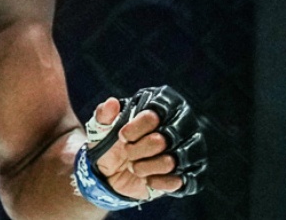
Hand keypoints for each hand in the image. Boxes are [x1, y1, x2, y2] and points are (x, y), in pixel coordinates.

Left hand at [73, 86, 206, 208]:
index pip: (153, 115)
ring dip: (144, 167)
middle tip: (127, 152)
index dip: (136, 128)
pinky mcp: (184, 176)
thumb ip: (104, 114)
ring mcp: (184, 153)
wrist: (111, 174)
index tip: (122, 136)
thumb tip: (111, 103)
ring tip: (135, 166)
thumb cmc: (111, 143)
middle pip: (160, 140)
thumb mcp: (101, 128)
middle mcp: (177, 128)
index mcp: (158, 111)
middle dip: (136, 149)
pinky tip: (147, 179)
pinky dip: (155, 182)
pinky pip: (176, 182)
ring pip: (169, 162)